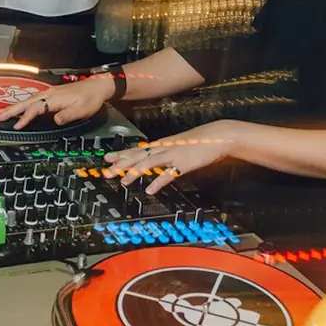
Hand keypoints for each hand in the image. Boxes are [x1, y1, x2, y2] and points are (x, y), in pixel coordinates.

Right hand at [0, 74, 114, 129]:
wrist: (97, 86)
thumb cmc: (90, 98)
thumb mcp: (82, 110)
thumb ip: (68, 115)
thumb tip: (55, 121)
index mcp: (55, 98)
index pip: (36, 108)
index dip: (25, 118)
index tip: (16, 126)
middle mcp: (49, 94)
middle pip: (26, 102)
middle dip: (11, 110)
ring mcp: (49, 93)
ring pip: (28, 100)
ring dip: (14, 106)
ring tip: (3, 113)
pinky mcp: (51, 94)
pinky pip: (33, 99)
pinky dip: (23, 104)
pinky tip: (19, 107)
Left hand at [103, 123, 243, 195]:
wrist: (218, 136)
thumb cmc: (199, 141)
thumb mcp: (179, 146)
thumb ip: (166, 153)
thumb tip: (155, 161)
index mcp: (163, 144)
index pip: (138, 150)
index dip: (122, 154)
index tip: (107, 159)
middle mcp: (164, 148)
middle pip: (139, 156)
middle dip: (121, 164)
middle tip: (106, 172)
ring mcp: (174, 155)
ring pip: (150, 162)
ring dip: (135, 172)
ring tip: (123, 181)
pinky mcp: (185, 163)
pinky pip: (169, 174)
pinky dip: (159, 182)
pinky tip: (150, 189)